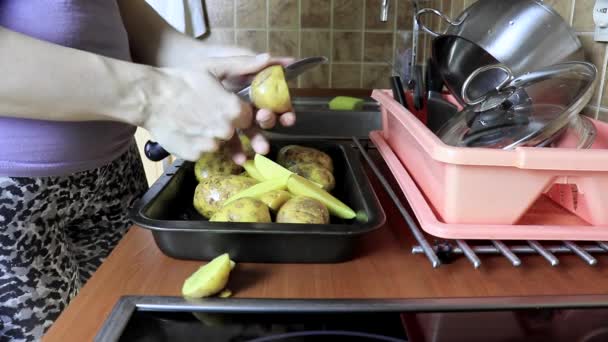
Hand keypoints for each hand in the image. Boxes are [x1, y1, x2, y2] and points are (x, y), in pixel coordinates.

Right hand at [141, 53, 294, 161]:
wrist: (150, 97)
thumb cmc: (183, 80)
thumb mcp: (214, 67)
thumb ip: (244, 65)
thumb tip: (268, 58)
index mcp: (234, 111)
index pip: (248, 119)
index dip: (238, 113)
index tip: (226, 107)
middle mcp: (225, 131)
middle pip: (233, 133)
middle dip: (223, 125)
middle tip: (206, 114)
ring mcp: (209, 146)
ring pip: (218, 144)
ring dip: (210, 136)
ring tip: (193, 121)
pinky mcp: (194, 155)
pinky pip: (201, 152)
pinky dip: (196, 144)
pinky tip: (185, 131)